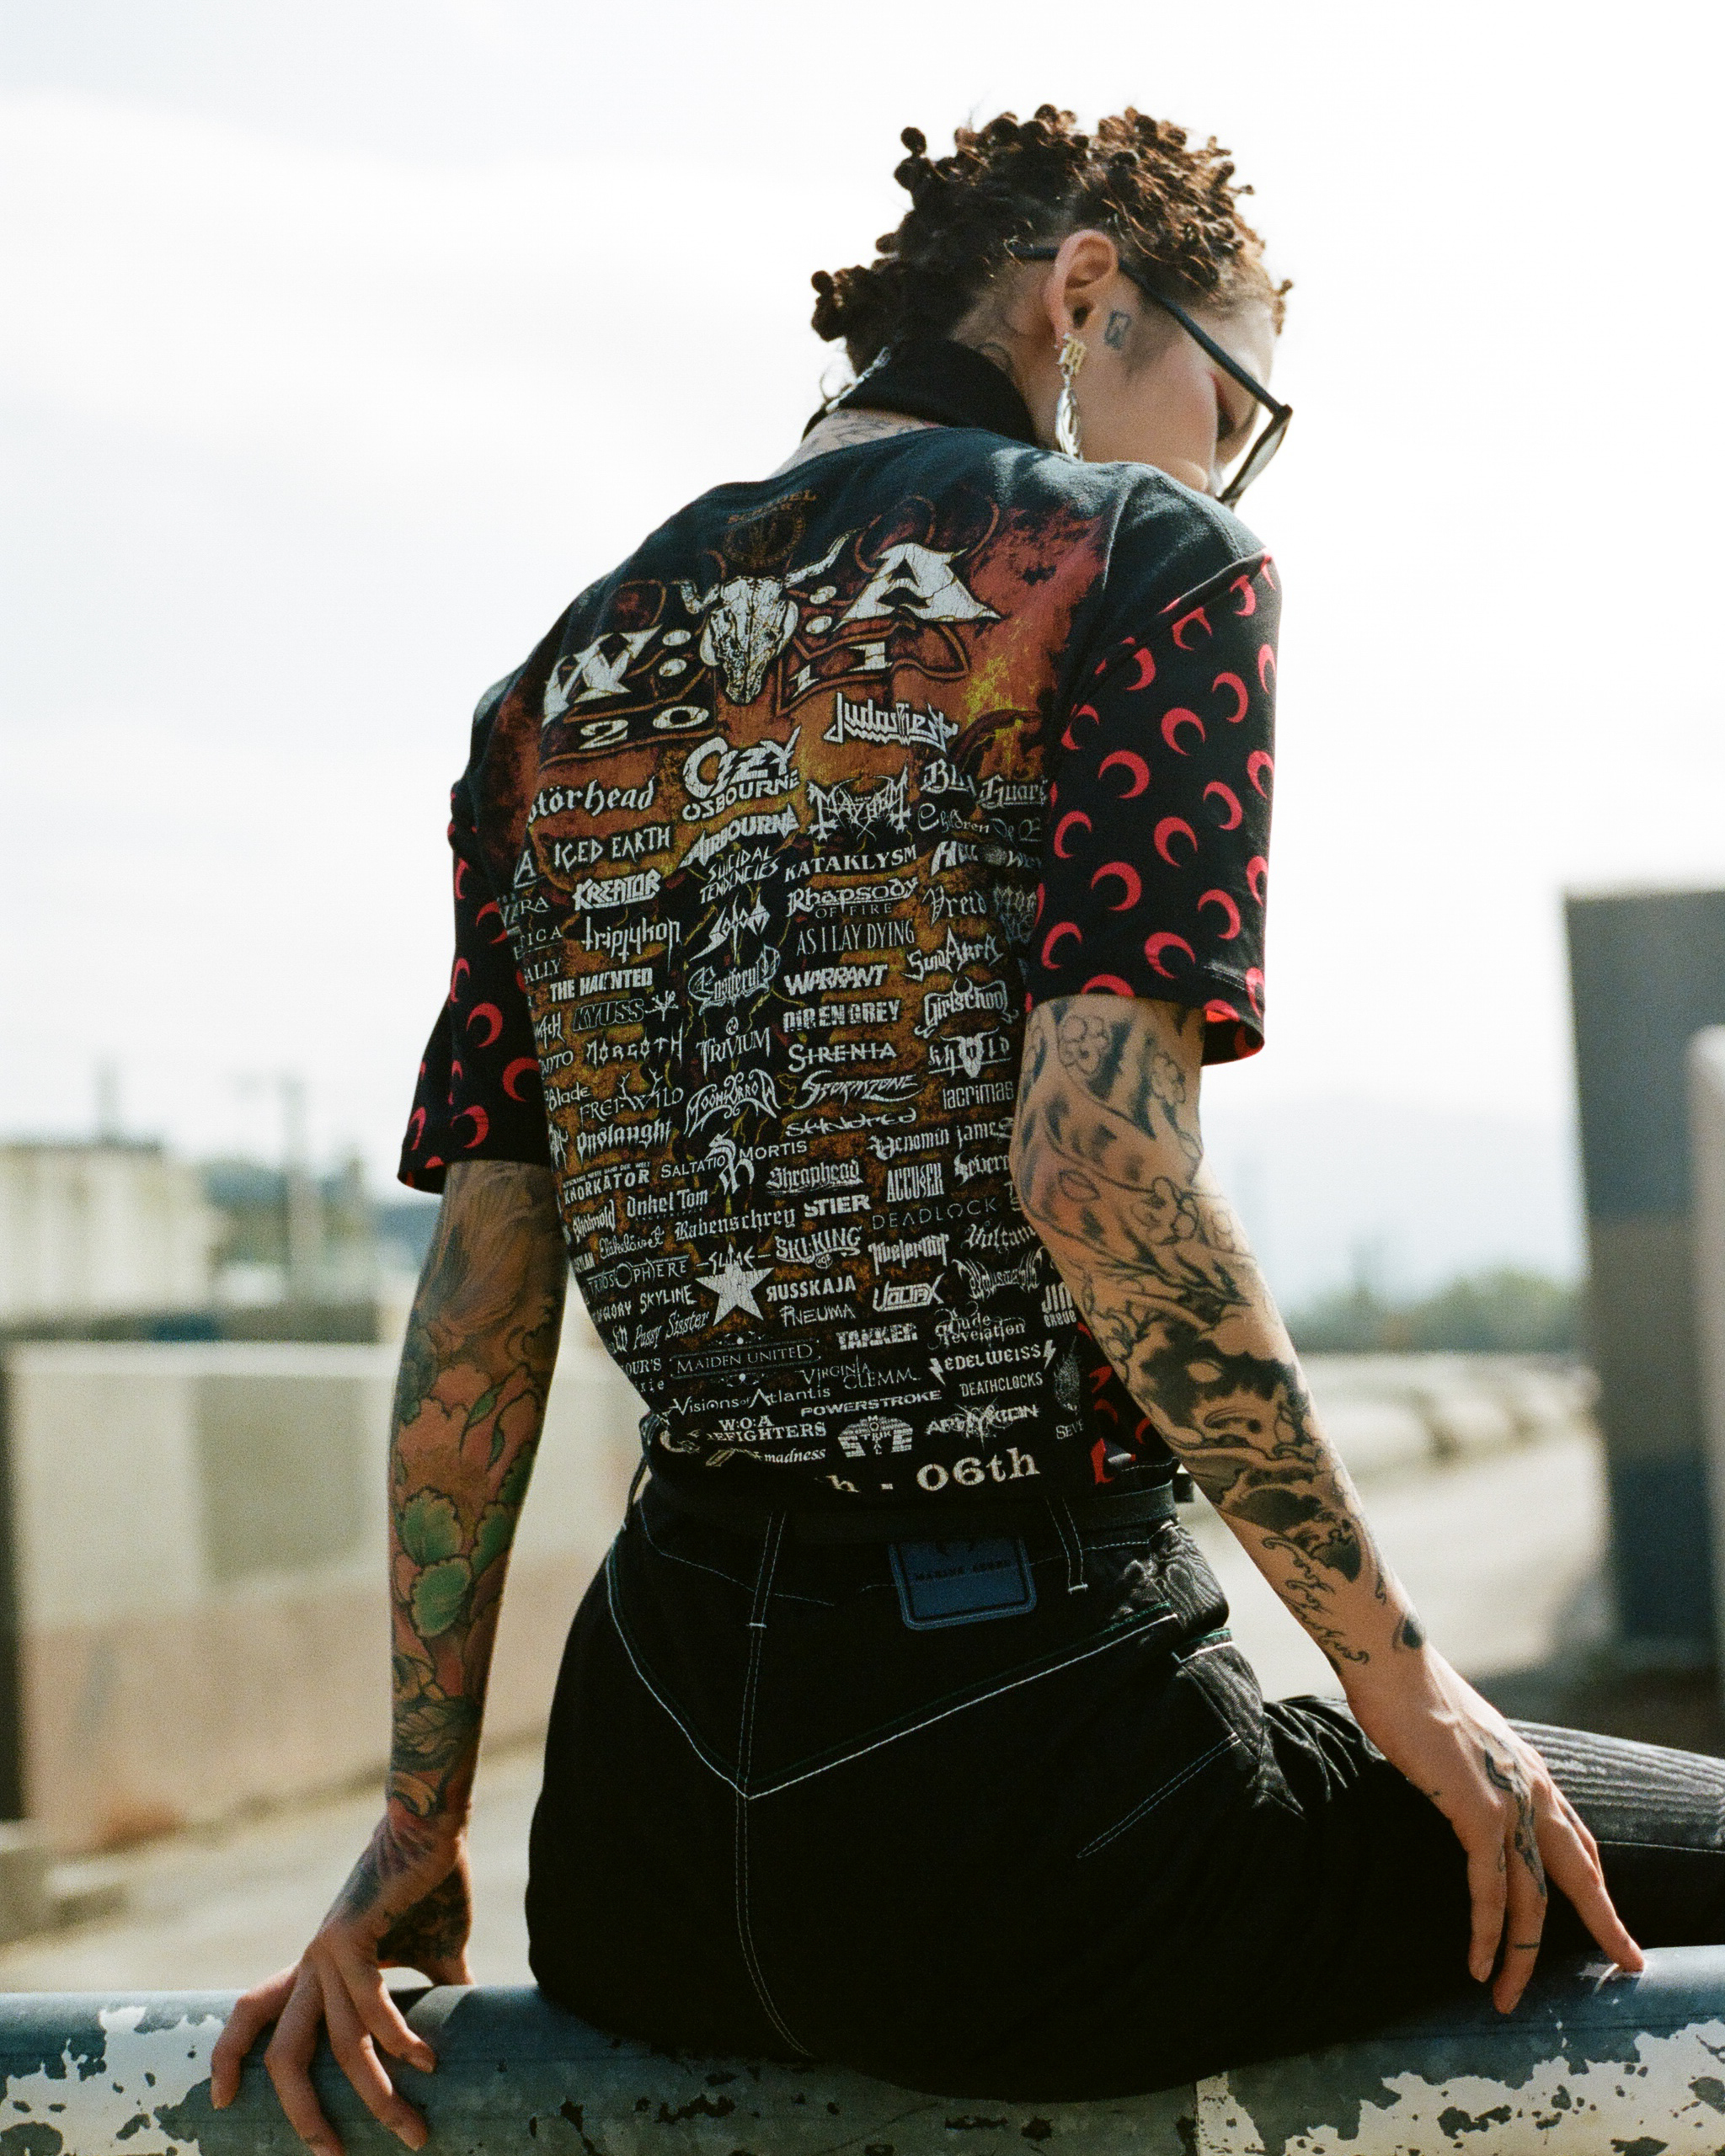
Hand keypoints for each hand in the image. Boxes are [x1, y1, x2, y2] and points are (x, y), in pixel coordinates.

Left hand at [210, 1810, 473, 2154]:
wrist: (432, 1824)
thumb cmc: (432, 1881)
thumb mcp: (433, 1949)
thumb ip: (438, 1989)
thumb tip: (469, 2016)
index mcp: (319, 1966)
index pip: (254, 2013)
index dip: (231, 2056)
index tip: (223, 2101)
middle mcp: (313, 1965)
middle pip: (284, 2055)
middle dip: (303, 2114)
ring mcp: (329, 1952)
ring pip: (337, 2045)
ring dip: (375, 2094)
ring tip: (411, 2128)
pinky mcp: (353, 1936)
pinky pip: (369, 2006)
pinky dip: (396, 2041)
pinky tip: (425, 2061)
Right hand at [1344, 1647, 1643, 2011]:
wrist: (1392, 1661)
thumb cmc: (1411, 1692)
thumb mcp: (1461, 1734)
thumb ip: (1475, 1766)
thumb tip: (1460, 1781)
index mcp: (1530, 1769)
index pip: (1578, 1839)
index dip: (1594, 1883)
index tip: (1608, 1914)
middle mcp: (1532, 1788)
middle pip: (1579, 1875)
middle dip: (1605, 1924)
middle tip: (1627, 1963)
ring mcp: (1509, 1801)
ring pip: (1533, 1898)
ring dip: (1522, 1954)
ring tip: (1509, 1997)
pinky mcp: (1477, 1812)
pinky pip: (1489, 1889)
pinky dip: (1487, 1932)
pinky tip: (1479, 1964)